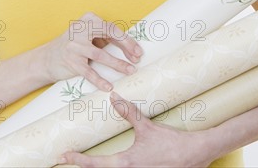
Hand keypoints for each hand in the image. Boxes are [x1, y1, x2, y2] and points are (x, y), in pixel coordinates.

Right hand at [40, 12, 142, 90]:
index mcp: (88, 19)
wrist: (47, 58)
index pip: (112, 28)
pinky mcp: (70, 61)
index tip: (138, 51)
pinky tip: (109, 86)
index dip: (127, 40)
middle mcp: (80, 29)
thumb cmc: (75, 46)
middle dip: (126, 48)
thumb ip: (105, 37)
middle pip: (109, 36)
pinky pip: (88, 72)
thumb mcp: (88, 35)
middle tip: (137, 59)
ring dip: (117, 64)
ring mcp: (74, 46)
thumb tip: (131, 48)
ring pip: (100, 55)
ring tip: (130, 71)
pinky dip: (100, 80)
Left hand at [58, 92, 216, 167]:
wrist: (194, 154)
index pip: (94, 164)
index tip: (63, 155)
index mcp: (125, 164)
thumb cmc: (170, 142)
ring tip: (87, 162)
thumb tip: (114, 97)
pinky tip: (112, 165)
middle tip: (70, 158)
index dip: (77, 160)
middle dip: (84, 166)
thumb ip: (128, 112)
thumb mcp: (147, 127)